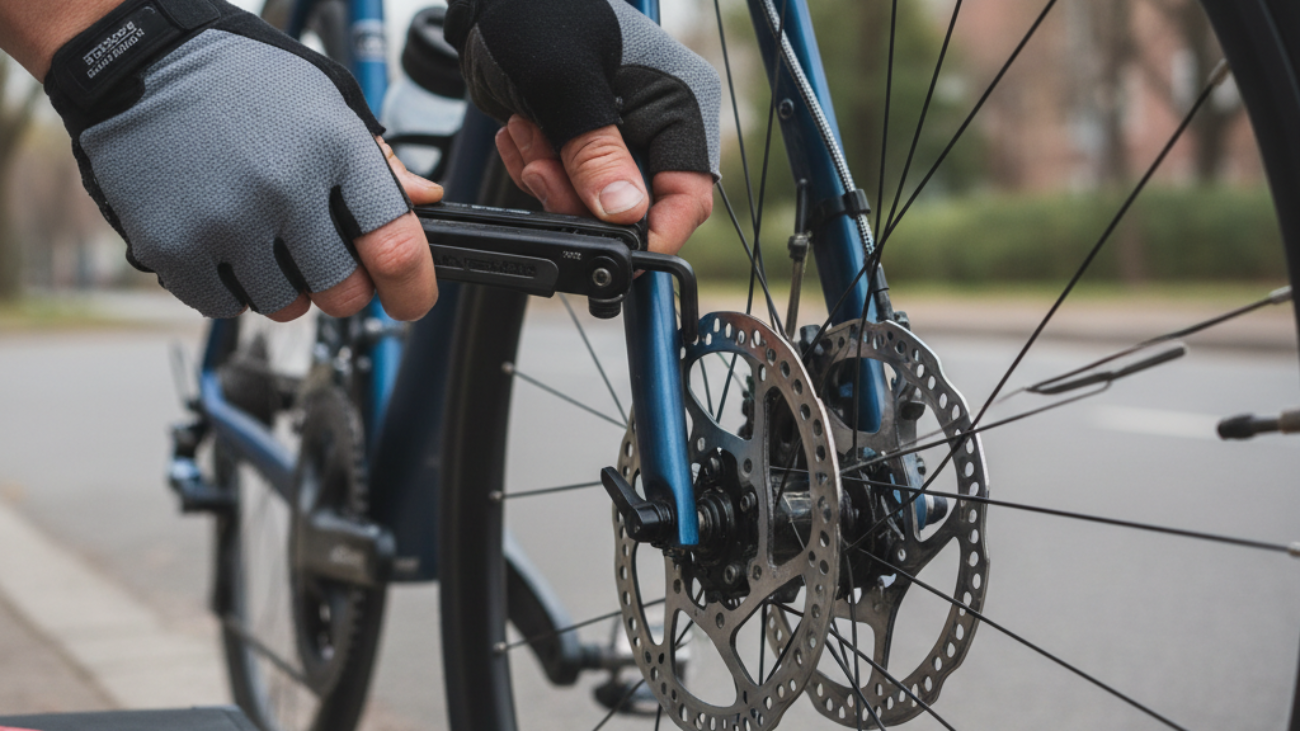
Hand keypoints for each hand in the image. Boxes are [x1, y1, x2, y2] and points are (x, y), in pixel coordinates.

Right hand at [42, 0, 440, 321]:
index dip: (413, 288)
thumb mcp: (323, 101)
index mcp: (334, 149)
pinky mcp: (174, 247)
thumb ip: (376, 161)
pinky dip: (231, 288)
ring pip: (286, 306)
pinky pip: (225, 306)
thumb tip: (425, 201)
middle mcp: (284, 189)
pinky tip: (225, 244)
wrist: (136, 61)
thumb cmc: (240, 81)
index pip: (396, 247)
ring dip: (285, 288)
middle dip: (343, 286)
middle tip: (322, 257)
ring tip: (264, 239)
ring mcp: (226, 222)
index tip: (409, 298)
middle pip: (343, 292)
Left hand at [445, 0, 720, 254]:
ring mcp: (621, 140)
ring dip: (551, 181)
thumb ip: (596, 151)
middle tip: (543, 167)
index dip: (656, 231)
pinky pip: (566, 191)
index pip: (689, 192)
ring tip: (528, 132)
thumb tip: (624, 212)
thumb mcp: (566, 84)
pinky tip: (523, 132)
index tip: (617, 252)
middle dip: (581, 198)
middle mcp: (658, 126)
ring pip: (594, 206)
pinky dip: (537, 172)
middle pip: (636, 207)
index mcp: (681, 102)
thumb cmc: (539, 15)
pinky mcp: (585, 149)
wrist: (492, 2)